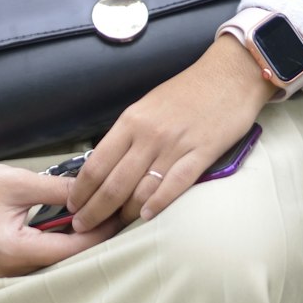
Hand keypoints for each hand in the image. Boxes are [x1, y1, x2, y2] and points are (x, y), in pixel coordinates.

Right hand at [0, 139, 119, 276]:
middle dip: (94, 239)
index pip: (70, 250)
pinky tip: (77, 224)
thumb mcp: (20, 182)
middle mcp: (11, 270)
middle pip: (66, 261)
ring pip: (55, 261)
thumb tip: (94, 191)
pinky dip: (61, 242)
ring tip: (104, 218)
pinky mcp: (6, 261)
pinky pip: (42, 256)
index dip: (99, 233)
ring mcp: (7, 270)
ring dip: (79, 241)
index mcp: (14, 253)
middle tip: (120, 216)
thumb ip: (59, 190)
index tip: (122, 215)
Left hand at [67, 35, 275, 231]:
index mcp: (132, 120)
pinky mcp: (201, 154)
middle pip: (113, 184)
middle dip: (94, 211)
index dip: (81, 191)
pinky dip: (158, 204)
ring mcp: (175, 146)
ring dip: (124, 214)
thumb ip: (130, 135)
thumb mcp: (149, 106)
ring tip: (113, 228)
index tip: (73, 207)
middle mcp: (149, 134)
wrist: (229, 74)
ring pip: (141, 190)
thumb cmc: (188, 91)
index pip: (96, 164)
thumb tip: (109, 166)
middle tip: (83, 228)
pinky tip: (147, 216)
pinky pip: (175, 185)